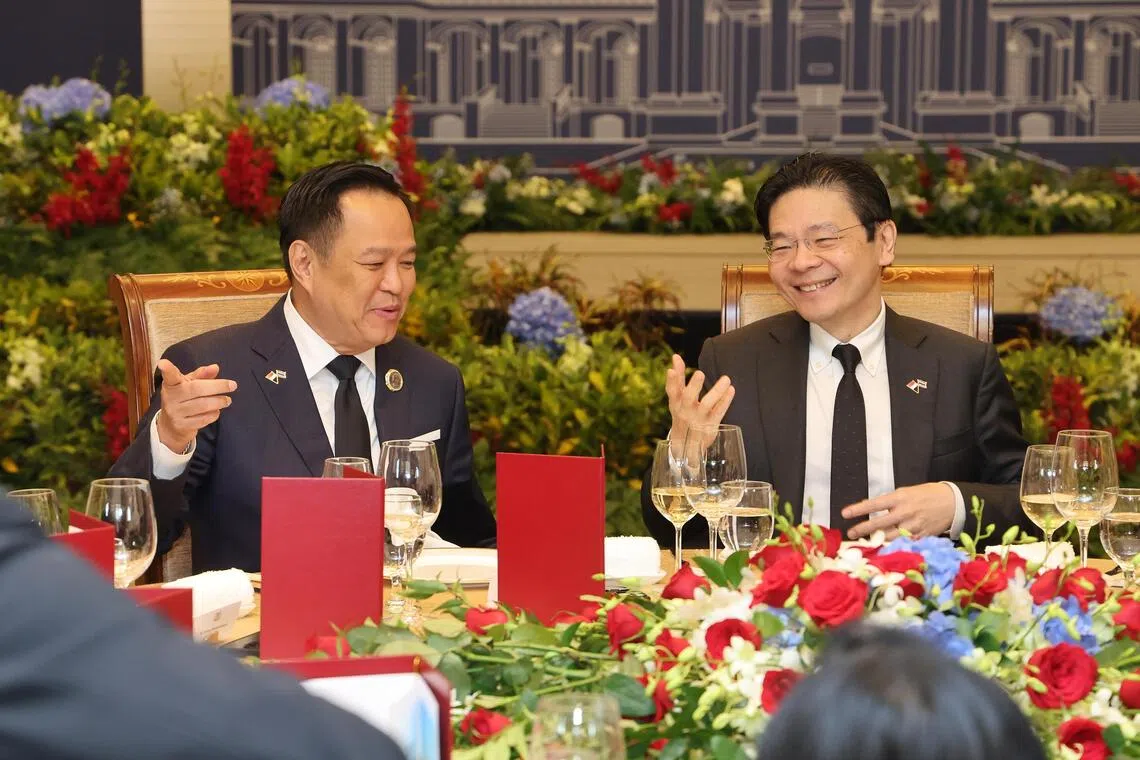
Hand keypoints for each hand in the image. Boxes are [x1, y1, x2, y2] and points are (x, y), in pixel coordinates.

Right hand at [154, 360, 235, 452]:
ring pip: (202, 405)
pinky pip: (202, 419)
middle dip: (217, 386)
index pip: (170, 376)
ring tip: (227, 400)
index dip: (167, 369)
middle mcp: (170, 397)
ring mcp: (174, 412)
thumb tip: (215, 367)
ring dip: (219, 402)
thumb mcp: (189, 385)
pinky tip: (217, 411)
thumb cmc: (183, 399)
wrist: (171, 427)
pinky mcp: (181, 425)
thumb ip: (201, 375)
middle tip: (233, 385)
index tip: (163, 363)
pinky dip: (213, 414)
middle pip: (196, 389)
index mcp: (171, 384)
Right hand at [665, 354, 733, 443]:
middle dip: (693, 385)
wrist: (685, 445)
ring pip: (707, 404)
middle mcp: (685, 410)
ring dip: (716, 391)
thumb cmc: (682, 414)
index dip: (671, 380)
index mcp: (676, 403)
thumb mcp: (677, 398)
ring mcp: (698, 418)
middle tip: (700, 373)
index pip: (672, 390)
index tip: (672, 370)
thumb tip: (675, 356)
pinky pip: (719, 412)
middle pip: (688, 397)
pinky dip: (725, 401)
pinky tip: (731, 390)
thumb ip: (678, 379)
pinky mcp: (710, 425)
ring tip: (726, 379)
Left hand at [840, 482, 955, 540]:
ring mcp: (914, 526)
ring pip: (890, 536)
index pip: (875, 504)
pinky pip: (904, 543)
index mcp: (900, 497)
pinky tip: (883, 549)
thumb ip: (891, 501)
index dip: (859, 509)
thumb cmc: (927, 494)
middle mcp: (905, 512)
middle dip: (863, 529)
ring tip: (864, 543)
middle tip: (850, 532)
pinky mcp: (921, 536)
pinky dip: (893, 546)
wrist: (954, 503)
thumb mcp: (907, 492)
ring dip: (876, 540)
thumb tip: (872, 509)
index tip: (845, 513)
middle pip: (880, 523)